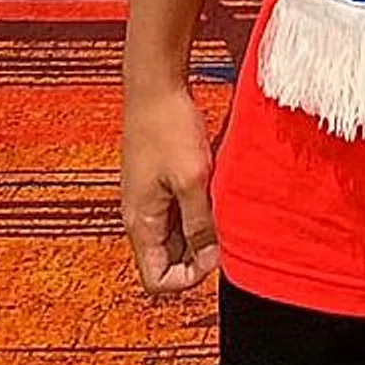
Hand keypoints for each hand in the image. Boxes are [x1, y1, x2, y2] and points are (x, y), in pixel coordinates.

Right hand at [121, 84, 218, 294]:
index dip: (189, 277)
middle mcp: (140, 217)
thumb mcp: (192, 179)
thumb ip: (200, 223)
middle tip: (224, 226)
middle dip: (198, 252)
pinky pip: (179, 210)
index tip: (216, 252)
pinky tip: (215, 186)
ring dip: (201, 227)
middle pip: (168, 259)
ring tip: (220, 202)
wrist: (155, 85)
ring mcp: (149, 198)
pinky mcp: (158, 181)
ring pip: (176, 234)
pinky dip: (198, 207)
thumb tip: (211, 261)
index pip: (157, 280)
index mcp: (140, 224)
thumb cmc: (168, 126)